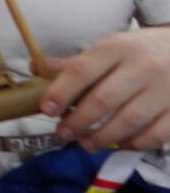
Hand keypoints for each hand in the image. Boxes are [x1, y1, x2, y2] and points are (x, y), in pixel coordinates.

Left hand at [42, 28, 169, 151]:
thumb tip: (36, 68)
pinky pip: (157, 134)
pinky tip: (120, 145)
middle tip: (62, 134)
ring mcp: (165, 89)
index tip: (46, 110)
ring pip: (129, 120)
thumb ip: (77, 62)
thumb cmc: (140, 50)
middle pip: (104, 99)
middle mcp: (142, 66)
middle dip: (79, 121)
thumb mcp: (109, 47)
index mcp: (116, 47)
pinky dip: (136, 143)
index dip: (61, 92)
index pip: (82, 71)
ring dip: (103, 137)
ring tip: (85, 144)